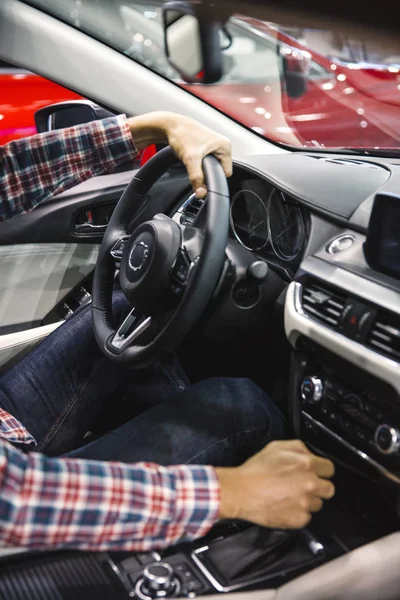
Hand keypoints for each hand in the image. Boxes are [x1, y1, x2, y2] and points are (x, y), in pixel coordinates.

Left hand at [127, 112, 231, 197]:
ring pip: (212, 168)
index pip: (226, 173)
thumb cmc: (182, 135)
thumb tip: (201, 193)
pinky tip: (192, 158)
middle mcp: (223, 146)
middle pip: (219, 171)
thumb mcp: (190, 159)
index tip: (203, 176)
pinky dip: (199, 164)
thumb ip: (197, 178)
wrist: (170, 125)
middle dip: (207, 172)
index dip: (214, 178)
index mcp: (225, 146)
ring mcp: (215, 146)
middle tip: (196, 164)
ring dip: (202, 168)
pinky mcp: (208, 148)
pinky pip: (206, 163)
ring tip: (193, 159)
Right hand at [215, 440, 334, 528]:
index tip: (315, 473)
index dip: (321, 470)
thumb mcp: (276, 447)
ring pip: (317, 504)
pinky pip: (306, 517)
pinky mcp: (299, 519)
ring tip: (289, 496)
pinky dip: (298, 513)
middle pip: (329, 489)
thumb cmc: (256, 470)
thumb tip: (310, 454)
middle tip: (303, 485)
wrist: (241, 491)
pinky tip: (285, 505)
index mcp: (307, 465)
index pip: (330, 469)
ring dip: (307, 500)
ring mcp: (305, 503)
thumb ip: (299, 448)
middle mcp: (310, 484)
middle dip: (319, 487)